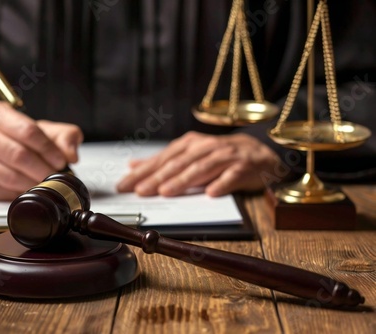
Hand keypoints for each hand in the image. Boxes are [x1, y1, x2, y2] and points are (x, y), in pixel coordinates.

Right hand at [0, 101, 82, 199]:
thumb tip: (71, 155)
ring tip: (46, 184)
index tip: (61, 161)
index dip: (48, 149)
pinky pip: (1, 192)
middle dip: (43, 169)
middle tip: (56, 177)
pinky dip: (20, 194)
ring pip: (9, 176)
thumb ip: (63, 136)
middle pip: (17, 155)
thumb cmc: (12, 137)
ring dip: (33, 183)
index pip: (27, 131)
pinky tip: (29, 190)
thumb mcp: (41, 128)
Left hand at [116, 131, 279, 196]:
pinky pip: (231, 177)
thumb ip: (163, 161)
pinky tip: (211, 193)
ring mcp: (225, 156)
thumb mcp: (189, 154)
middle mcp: (205, 148)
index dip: (142, 172)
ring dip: (183, 180)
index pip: (162, 159)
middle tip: (140, 191)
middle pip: (178, 164)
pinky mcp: (243, 167)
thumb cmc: (219, 156)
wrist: (259, 153)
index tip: (124, 185)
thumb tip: (133, 165)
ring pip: (201, 169)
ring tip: (166, 192)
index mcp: (190, 144)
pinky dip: (221, 184)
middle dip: (157, 178)